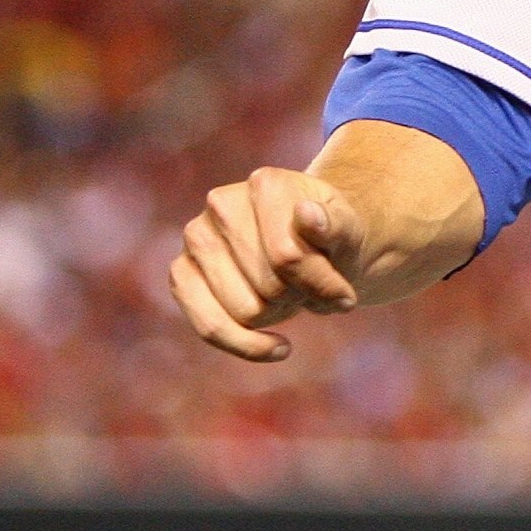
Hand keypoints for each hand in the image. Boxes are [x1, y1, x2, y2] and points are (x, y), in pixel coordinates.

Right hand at [169, 167, 369, 361]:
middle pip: (268, 287)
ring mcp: (195, 238)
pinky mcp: (182, 273)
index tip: (345, 294)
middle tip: (310, 285)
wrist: (313, 246)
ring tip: (289, 293)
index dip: (323, 286)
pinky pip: (208, 327)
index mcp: (266, 183)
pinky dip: (247, 346)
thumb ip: (336, 226)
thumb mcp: (349, 232)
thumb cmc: (332, 239)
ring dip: (277, 316)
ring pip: (244, 311)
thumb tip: (307, 214)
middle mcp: (221, 204)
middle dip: (298, 298)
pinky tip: (279, 347)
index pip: (288, 256)